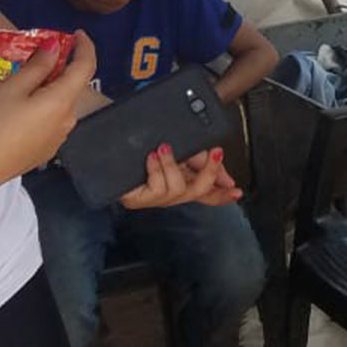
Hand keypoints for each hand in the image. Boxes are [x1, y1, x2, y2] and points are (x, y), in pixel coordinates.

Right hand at [0, 32, 97, 202]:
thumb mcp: (11, 89)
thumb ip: (37, 66)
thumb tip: (55, 48)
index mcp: (63, 101)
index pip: (86, 68)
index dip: (85, 47)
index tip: (78, 34)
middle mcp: (67, 120)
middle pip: (71, 87)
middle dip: (59, 69)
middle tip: (35, 57)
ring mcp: (57, 138)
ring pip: (60, 104)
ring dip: (49, 89)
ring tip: (22, 82)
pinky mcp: (44, 151)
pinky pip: (50, 120)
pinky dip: (42, 107)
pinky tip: (18, 108)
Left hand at [120, 146, 241, 210]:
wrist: (109, 146)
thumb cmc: (142, 149)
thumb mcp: (181, 152)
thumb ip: (204, 164)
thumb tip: (227, 178)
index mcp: (180, 182)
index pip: (206, 194)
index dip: (222, 195)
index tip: (237, 192)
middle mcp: (169, 193)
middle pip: (198, 192)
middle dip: (210, 172)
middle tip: (215, 152)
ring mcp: (153, 198)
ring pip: (177, 190)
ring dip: (172, 166)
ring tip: (163, 149)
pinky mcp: (136, 199)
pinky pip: (156, 190)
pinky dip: (157, 171)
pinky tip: (151, 159)